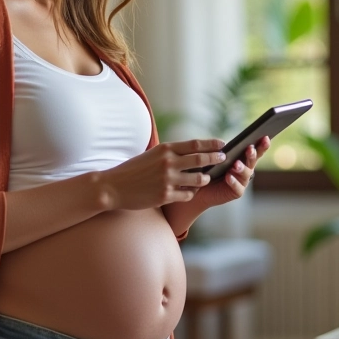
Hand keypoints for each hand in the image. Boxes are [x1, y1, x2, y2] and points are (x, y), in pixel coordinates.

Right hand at [100, 139, 226, 209]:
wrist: (113, 187)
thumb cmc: (133, 170)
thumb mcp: (151, 154)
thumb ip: (170, 153)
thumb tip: (192, 152)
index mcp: (165, 149)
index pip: (195, 144)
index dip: (211, 144)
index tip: (222, 144)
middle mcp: (168, 162)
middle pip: (201, 159)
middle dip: (215, 158)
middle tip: (224, 158)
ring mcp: (167, 179)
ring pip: (198, 179)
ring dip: (204, 179)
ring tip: (206, 178)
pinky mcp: (165, 195)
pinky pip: (188, 195)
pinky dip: (191, 193)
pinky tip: (190, 192)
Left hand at [194, 136, 270, 208]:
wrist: (198, 187)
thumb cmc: (207, 169)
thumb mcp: (214, 157)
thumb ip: (222, 152)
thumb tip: (225, 144)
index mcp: (243, 158)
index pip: (254, 150)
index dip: (261, 144)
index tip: (265, 137)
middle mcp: (245, 169)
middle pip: (252, 161)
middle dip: (252, 154)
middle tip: (250, 149)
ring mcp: (242, 181)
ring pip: (246, 174)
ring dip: (242, 168)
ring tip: (236, 164)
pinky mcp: (236, 192)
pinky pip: (237, 187)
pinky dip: (233, 181)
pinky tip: (228, 176)